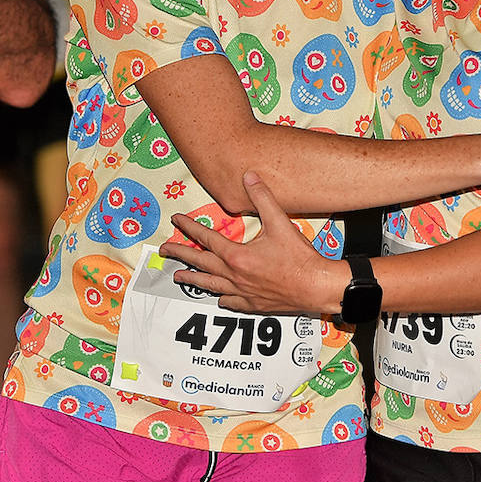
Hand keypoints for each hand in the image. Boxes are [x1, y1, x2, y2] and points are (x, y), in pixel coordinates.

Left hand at [159, 171, 340, 314]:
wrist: (316, 287)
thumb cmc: (299, 258)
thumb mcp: (280, 223)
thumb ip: (263, 198)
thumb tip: (249, 176)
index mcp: (237, 255)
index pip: (205, 238)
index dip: (188, 228)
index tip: (177, 221)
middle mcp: (234, 275)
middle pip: (199, 263)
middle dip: (180, 255)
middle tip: (164, 251)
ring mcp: (242, 292)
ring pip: (209, 286)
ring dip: (192, 280)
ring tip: (179, 278)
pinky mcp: (252, 305)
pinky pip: (229, 302)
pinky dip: (221, 298)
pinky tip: (219, 297)